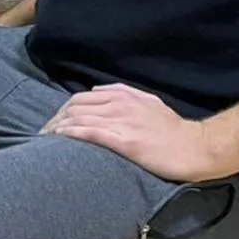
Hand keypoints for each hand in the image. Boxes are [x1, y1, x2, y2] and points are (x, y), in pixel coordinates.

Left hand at [42, 84, 220, 181]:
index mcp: (124, 95)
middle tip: (42, 134)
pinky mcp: (126, 141)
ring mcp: (122, 122)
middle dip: (54, 119)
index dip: (62, 110)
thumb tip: (99, 91)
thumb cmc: (173, 130)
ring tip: (44, 139)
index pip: (81, 98)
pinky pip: (90, 133)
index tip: (52, 123)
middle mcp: (120, 105)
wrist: (196, 147)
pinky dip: (71, 134)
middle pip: (74, 107)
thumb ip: (124, 94)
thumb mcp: (149, 103)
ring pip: (78, 118)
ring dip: (57, 128)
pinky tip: (59, 139)